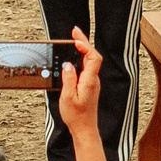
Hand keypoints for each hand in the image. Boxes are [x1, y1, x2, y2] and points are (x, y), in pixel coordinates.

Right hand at [55, 26, 105, 140]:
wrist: (84, 129)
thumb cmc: (77, 116)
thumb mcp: (68, 97)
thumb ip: (68, 79)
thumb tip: (67, 64)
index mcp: (89, 81)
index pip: (93, 57)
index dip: (86, 46)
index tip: (76, 38)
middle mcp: (93, 80)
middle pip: (92, 56)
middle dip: (83, 42)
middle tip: (74, 32)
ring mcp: (91, 82)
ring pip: (89, 61)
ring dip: (82, 50)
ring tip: (73, 40)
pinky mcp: (88, 86)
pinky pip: (86, 68)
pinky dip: (80, 59)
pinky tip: (73, 58)